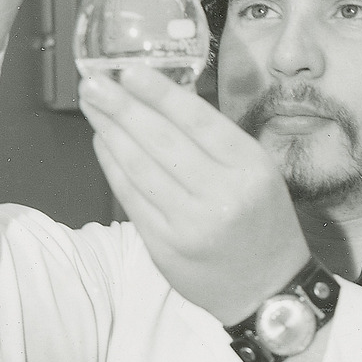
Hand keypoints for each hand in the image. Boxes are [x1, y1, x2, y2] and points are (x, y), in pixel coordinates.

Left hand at [78, 66, 310, 324]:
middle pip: (162, 142)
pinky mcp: (165, 247)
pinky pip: (131, 199)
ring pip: (140, 169)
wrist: (268, 290)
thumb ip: (217, 140)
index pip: (199, 122)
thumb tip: (164, 98)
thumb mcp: (258, 171)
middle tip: (94, 82)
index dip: (161, 94)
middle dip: (123, 107)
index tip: (130, 71)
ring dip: (110, 132)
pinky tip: (103, 142)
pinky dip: (112, 167)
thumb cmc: (263, 220)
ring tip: (93, 105)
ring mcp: (191, 225)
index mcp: (251, 168)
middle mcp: (222, 195)